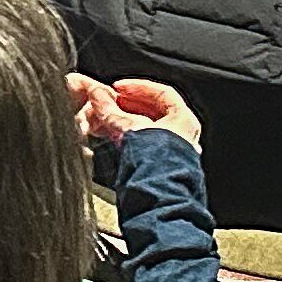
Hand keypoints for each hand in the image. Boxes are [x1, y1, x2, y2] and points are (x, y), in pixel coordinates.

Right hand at [69, 72, 204, 155]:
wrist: (159, 194)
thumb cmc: (157, 164)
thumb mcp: (128, 128)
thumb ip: (110, 109)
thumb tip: (98, 95)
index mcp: (184, 122)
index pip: (163, 93)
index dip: (137, 87)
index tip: (118, 87)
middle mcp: (182, 136)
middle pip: (152, 111)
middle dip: (127, 105)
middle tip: (108, 102)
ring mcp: (173, 152)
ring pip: (146, 128)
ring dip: (124, 121)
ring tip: (106, 119)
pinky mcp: (161, 165)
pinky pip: (143, 143)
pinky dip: (128, 136)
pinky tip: (113, 136)